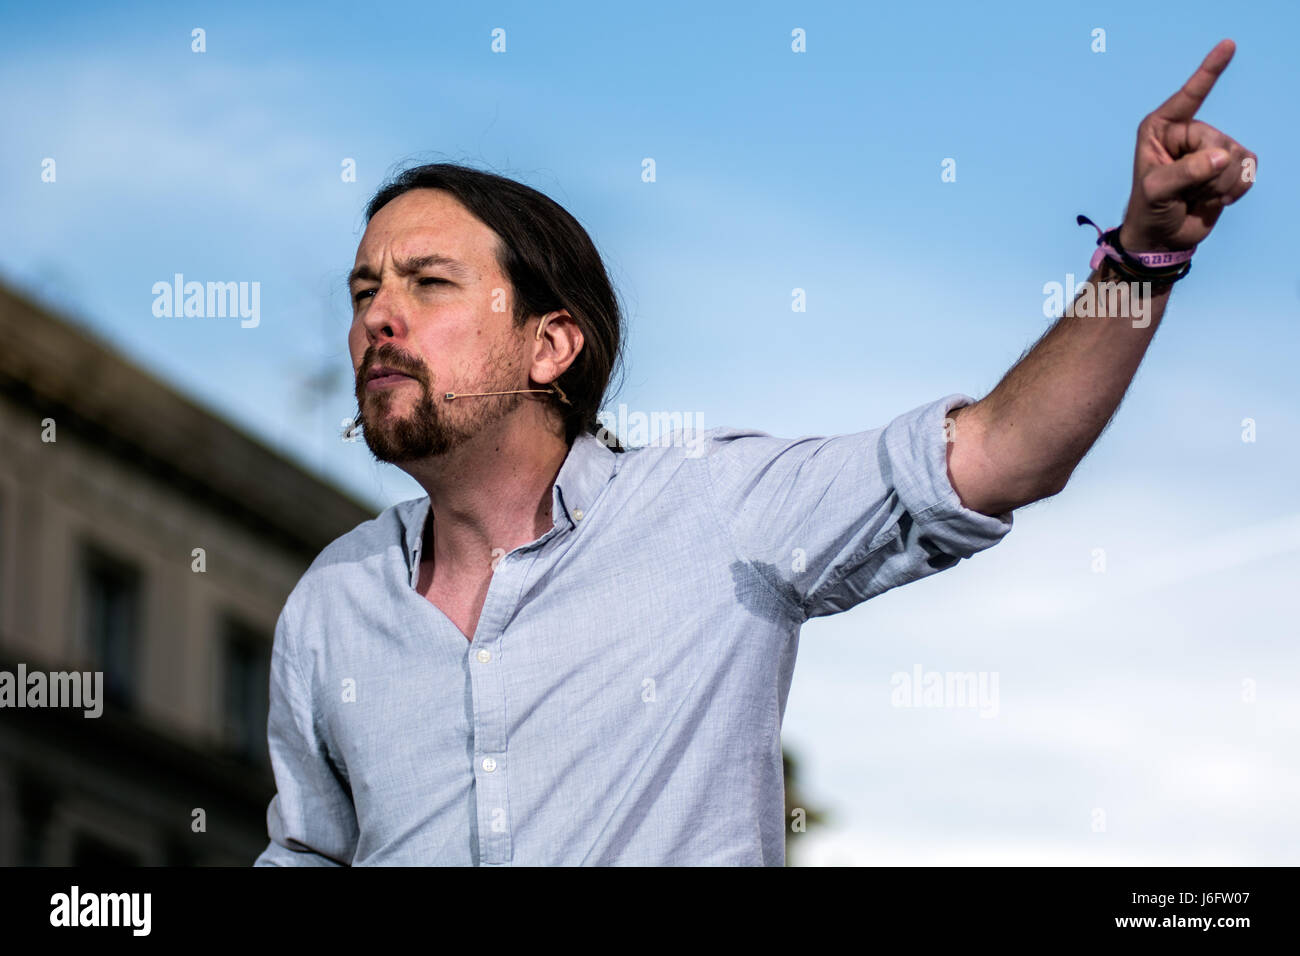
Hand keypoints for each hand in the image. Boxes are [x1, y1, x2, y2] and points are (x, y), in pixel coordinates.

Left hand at [1119, 38, 1256, 252]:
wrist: (1163, 238)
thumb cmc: (1150, 209)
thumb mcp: (1157, 191)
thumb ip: (1185, 173)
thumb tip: (1222, 157)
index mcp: (1162, 129)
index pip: (1189, 97)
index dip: (1210, 71)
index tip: (1229, 45)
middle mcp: (1188, 133)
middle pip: (1218, 142)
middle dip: (1205, 174)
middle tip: (1184, 192)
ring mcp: (1212, 148)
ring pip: (1236, 157)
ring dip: (1219, 185)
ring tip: (1195, 196)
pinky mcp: (1231, 165)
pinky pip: (1250, 167)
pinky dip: (1235, 188)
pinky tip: (1214, 198)